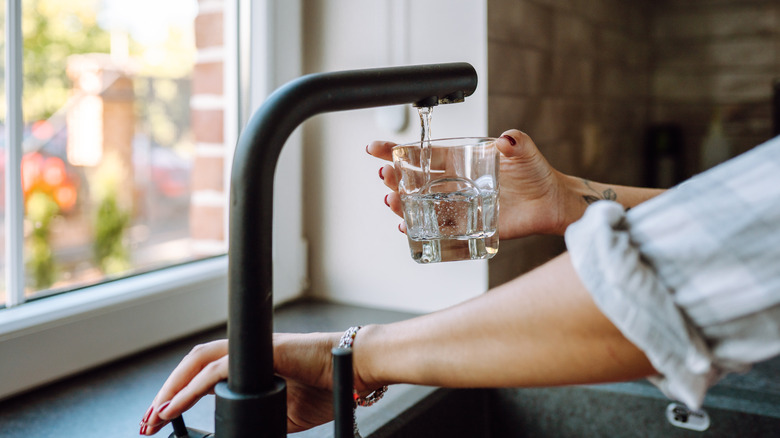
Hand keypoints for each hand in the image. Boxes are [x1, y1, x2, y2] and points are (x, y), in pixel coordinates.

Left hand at [140, 333, 369, 434]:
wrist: (354, 371)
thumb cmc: (325, 387)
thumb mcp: (280, 413)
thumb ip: (253, 418)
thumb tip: (233, 432)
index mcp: (249, 366)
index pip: (203, 373)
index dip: (178, 393)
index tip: (160, 420)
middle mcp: (246, 354)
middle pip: (192, 365)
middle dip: (164, 394)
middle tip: (147, 424)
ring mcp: (253, 352)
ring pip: (198, 363)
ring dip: (170, 390)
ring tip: (153, 417)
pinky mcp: (262, 354)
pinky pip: (217, 370)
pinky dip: (190, 390)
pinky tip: (173, 407)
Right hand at [368, 129, 577, 238]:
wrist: (550, 202)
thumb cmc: (536, 173)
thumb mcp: (525, 151)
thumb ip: (516, 142)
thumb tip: (506, 139)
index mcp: (460, 161)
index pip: (423, 155)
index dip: (397, 151)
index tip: (376, 148)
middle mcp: (454, 183)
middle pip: (415, 180)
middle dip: (395, 177)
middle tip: (384, 175)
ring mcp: (458, 205)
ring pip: (421, 205)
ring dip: (402, 203)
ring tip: (391, 201)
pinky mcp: (467, 226)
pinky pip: (438, 229)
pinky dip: (420, 229)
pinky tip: (407, 226)